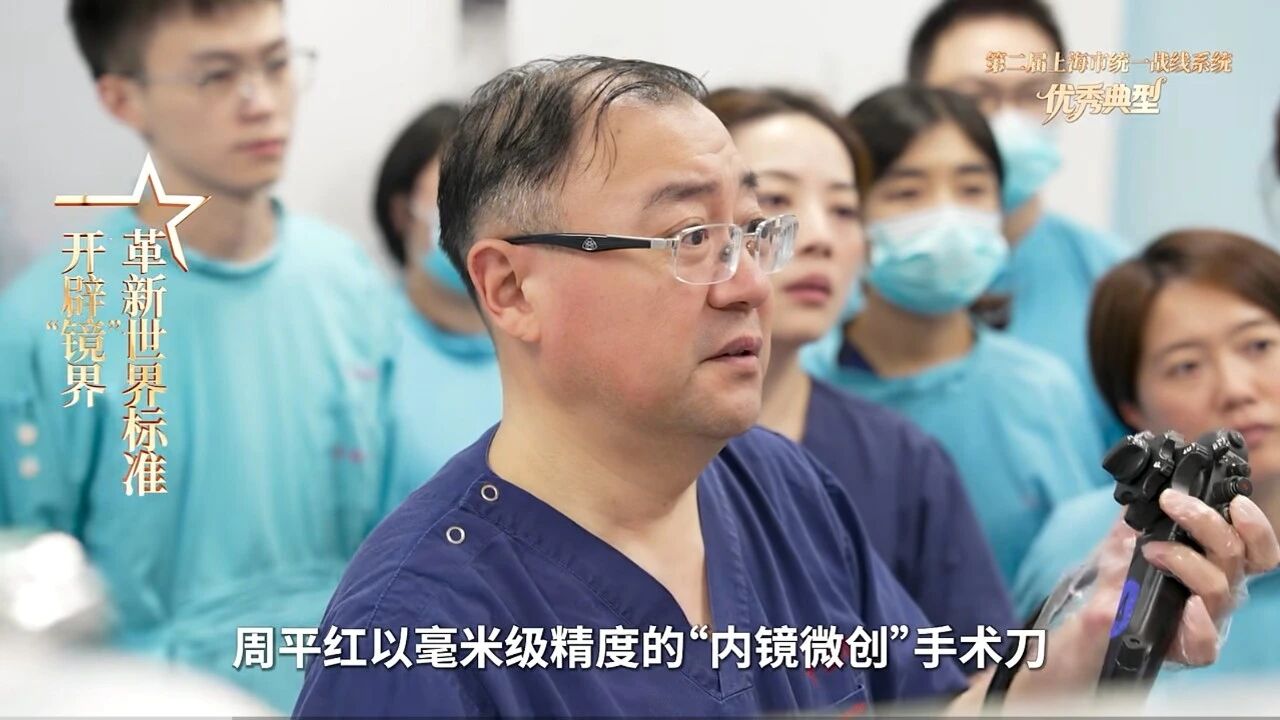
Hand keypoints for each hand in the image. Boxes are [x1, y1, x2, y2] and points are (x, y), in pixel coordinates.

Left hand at [1006, 491, 1278, 700]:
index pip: (1257, 548)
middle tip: (1171, 502)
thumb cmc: (1121, 575)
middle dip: (1205, 521)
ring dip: (1185, 559)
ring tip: (1150, 549)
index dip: (1256, 525)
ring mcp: (1207, 619)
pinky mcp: (1188, 648)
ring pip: (1220, 589)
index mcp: (1215, 561)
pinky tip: (1187, 605)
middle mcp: (1219, 589)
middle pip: (1237, 556)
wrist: (1095, 618)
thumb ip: (1141, 509)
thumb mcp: (1128, 534)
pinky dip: (1200, 623)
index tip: (1235, 500)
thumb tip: (1141, 477)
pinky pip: (1207, 643)